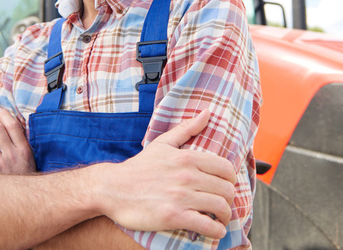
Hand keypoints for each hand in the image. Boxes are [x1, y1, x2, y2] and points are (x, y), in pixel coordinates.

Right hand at [98, 110, 236, 239]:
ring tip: (220, 220)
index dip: (231, 181)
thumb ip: (187, 128)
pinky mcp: (173, 216)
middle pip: (226, 190)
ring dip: (225, 217)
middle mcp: (187, 176)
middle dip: (229, 200)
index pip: (226, 169)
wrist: (112, 189)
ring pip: (220, 207)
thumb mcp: (163, 143)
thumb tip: (207, 112)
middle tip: (223, 206)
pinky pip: (206, 225)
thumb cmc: (139, 167)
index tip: (226, 188)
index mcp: (187, 158)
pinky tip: (214, 231)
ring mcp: (181, 196)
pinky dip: (216, 230)